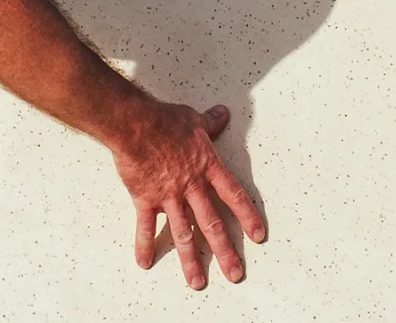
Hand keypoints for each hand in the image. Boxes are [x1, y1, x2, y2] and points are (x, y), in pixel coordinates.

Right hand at [113, 98, 265, 289]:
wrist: (137, 124)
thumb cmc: (165, 120)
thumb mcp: (194, 119)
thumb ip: (210, 122)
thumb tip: (222, 114)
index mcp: (207, 168)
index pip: (234, 195)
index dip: (247, 216)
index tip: (258, 236)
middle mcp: (192, 187)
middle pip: (212, 224)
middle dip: (225, 251)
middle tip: (235, 273)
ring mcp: (169, 196)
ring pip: (184, 234)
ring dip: (191, 260)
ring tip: (198, 282)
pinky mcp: (146, 199)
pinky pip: (146, 226)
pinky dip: (145, 244)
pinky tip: (146, 262)